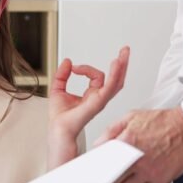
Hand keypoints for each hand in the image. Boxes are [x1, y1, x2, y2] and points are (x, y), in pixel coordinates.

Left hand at [48, 47, 129, 167]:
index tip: (73, 68)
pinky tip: (116, 65)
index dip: (86, 69)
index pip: (97, 78)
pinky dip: (114, 75)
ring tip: (124, 54)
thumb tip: (67, 61)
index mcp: (91, 97)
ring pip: (116, 82)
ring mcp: (99, 102)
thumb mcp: (57, 90)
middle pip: (115, 80)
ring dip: (121, 67)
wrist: (57, 132)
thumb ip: (62, 75)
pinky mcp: (97, 104)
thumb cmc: (60, 120)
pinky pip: (109, 87)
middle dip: (121, 64)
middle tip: (125, 50)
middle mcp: (98, 99)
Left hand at [96, 107, 182, 182]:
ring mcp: (149, 172)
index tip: (97, 169)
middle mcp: (137, 160)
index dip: (98, 168)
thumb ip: (110, 131)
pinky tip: (143, 175)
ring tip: (127, 173)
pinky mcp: (160, 181)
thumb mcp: (131, 118)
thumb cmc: (163, 122)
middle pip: (113, 179)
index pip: (103, 163)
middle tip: (111, 173)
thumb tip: (98, 145)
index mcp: (127, 142)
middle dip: (109, 177)